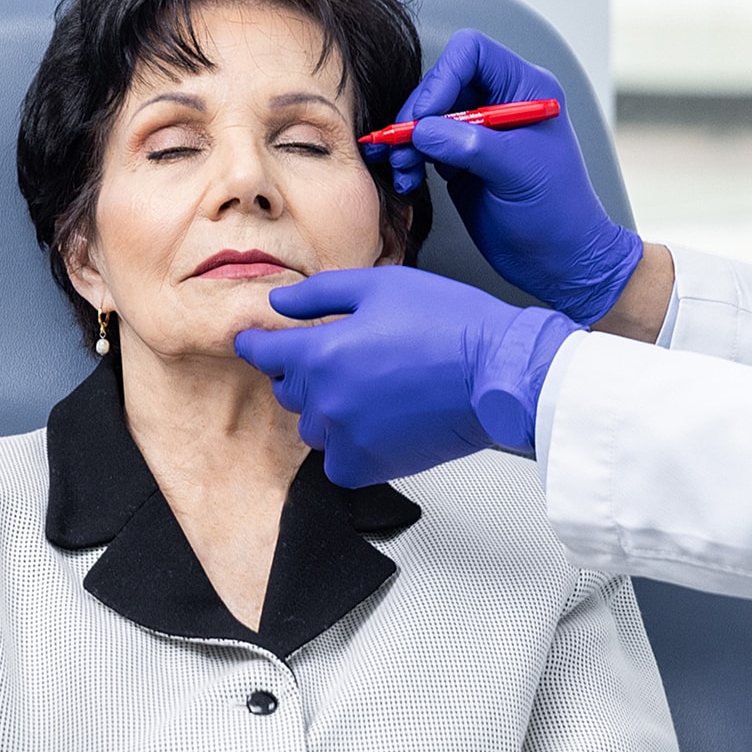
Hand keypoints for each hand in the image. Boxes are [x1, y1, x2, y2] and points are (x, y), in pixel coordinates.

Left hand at [234, 266, 577, 487]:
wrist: (499, 373)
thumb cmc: (453, 325)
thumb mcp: (381, 286)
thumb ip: (320, 294)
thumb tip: (279, 303)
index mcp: (324, 350)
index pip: (264, 352)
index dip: (255, 344)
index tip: (252, 342)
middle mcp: (327, 397)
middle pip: (289, 391)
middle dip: (305, 372)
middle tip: (344, 358)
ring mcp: (347, 435)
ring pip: (312, 427)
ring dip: (328, 409)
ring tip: (368, 390)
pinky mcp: (370, 465)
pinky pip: (336, 463)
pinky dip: (347, 447)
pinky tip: (374, 425)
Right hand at [376, 29, 640, 324]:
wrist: (559, 261)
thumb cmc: (559, 213)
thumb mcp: (518, 172)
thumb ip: (471, 145)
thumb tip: (423, 129)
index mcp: (525, 89)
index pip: (472, 53)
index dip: (443, 77)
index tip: (427, 116)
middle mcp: (499, 103)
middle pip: (441, 84)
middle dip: (416, 115)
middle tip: (402, 147)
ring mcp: (478, 132)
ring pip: (425, 116)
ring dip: (405, 140)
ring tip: (402, 170)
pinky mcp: (461, 161)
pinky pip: (423, 146)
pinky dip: (408, 160)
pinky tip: (406, 180)